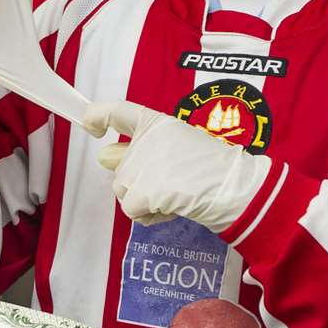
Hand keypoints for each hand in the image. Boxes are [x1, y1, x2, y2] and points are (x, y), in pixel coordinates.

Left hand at [83, 100, 272, 232]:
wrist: (235, 188)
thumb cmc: (213, 168)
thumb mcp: (176, 149)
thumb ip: (137, 152)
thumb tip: (102, 157)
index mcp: (156, 123)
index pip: (116, 111)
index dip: (97, 116)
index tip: (92, 126)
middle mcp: (144, 140)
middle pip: (120, 169)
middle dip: (139, 184)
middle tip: (171, 184)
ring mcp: (141, 165)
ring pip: (123, 191)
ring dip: (145, 201)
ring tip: (176, 195)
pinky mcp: (142, 191)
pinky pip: (131, 211)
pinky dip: (149, 216)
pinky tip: (172, 207)